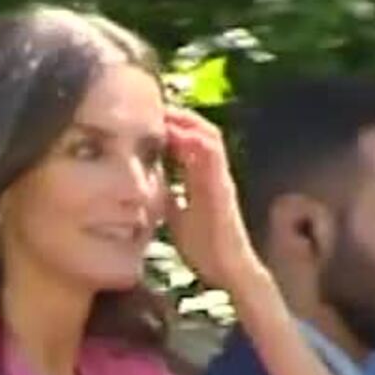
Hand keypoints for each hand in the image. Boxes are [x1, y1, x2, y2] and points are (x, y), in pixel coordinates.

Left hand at [164, 107, 263, 290]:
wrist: (227, 269)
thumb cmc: (205, 247)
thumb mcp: (176, 217)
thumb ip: (168, 198)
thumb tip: (147, 188)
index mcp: (203, 179)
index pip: (189, 143)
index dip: (172, 127)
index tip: (147, 117)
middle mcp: (215, 174)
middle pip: (201, 131)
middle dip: (179, 116)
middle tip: (154, 105)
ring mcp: (220, 178)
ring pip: (209, 136)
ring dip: (187, 121)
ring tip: (165, 111)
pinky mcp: (222, 187)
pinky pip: (212, 155)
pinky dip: (194, 140)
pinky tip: (175, 132)